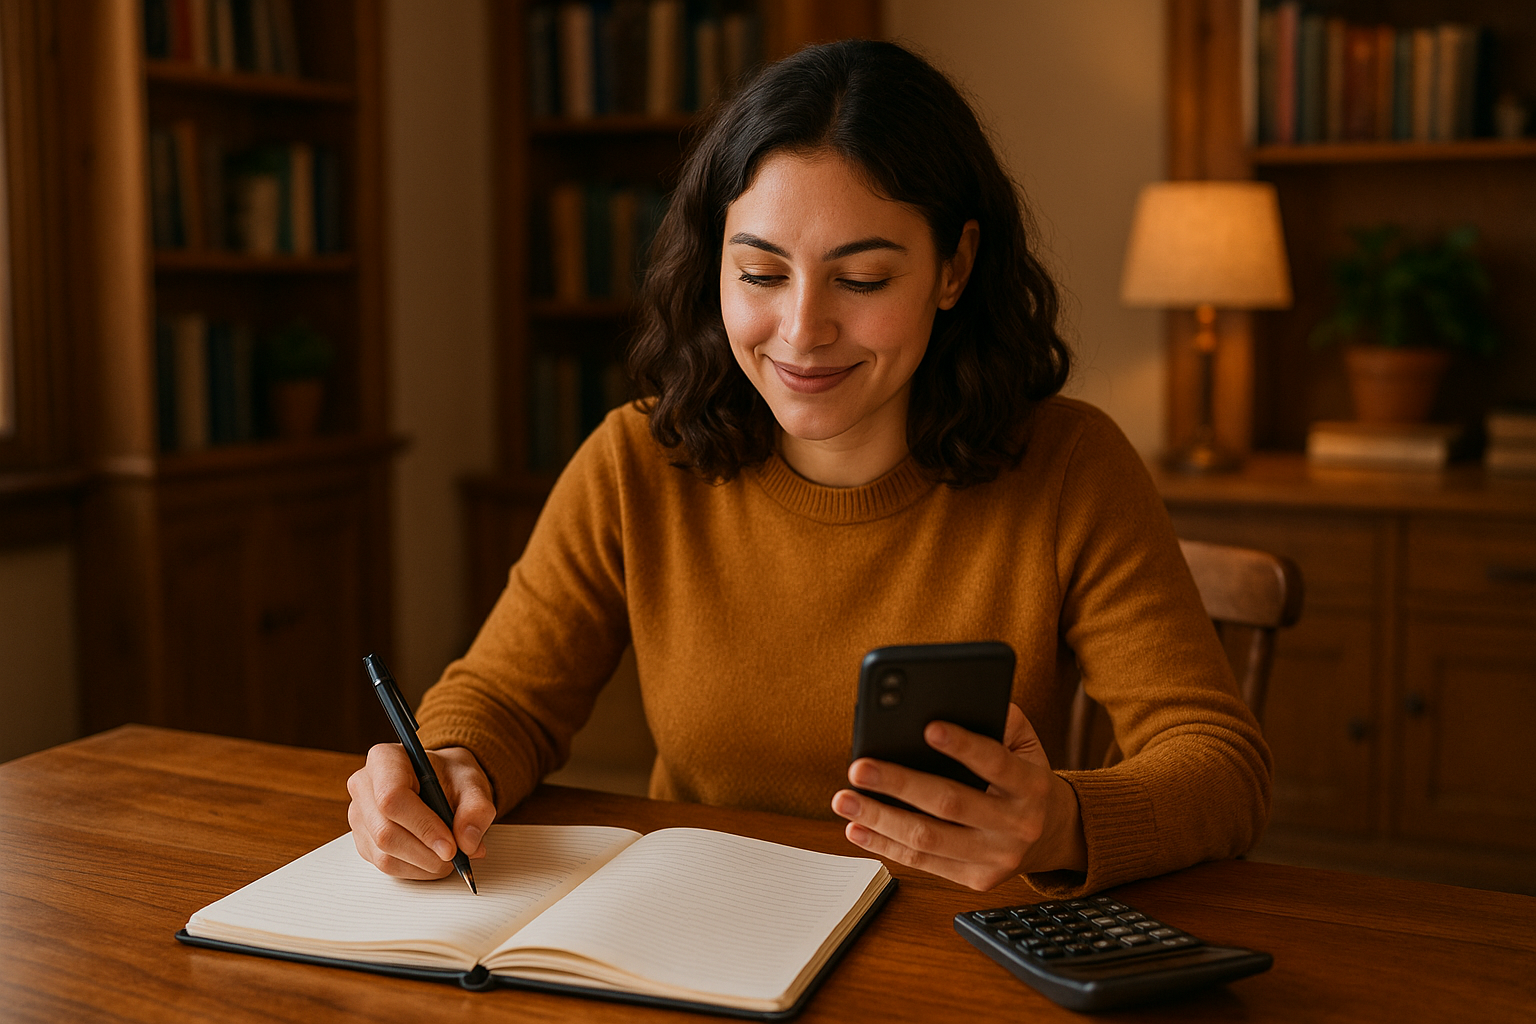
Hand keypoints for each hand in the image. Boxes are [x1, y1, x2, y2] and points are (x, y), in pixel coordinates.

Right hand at [347, 744, 496, 879]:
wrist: (442, 782)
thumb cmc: (451, 776)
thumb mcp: (473, 782)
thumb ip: (476, 809)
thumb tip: (468, 842)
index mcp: (384, 759)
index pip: (392, 797)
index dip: (423, 826)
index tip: (450, 846)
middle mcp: (364, 786)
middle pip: (386, 832)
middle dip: (426, 852)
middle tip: (456, 856)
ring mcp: (360, 816)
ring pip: (385, 855)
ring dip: (424, 865)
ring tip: (450, 857)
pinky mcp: (364, 841)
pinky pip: (386, 866)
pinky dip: (416, 870)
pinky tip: (434, 859)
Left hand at [831, 704, 1086, 890]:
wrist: (1054, 835)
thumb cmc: (1025, 778)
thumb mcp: (1025, 744)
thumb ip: (996, 718)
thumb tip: (946, 700)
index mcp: (1032, 785)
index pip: (996, 763)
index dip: (963, 745)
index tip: (927, 726)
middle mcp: (1017, 826)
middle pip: (951, 804)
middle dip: (899, 783)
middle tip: (858, 767)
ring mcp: (996, 858)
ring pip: (929, 839)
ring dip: (880, 818)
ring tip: (843, 799)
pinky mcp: (976, 880)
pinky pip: (923, 863)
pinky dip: (884, 845)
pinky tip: (856, 826)